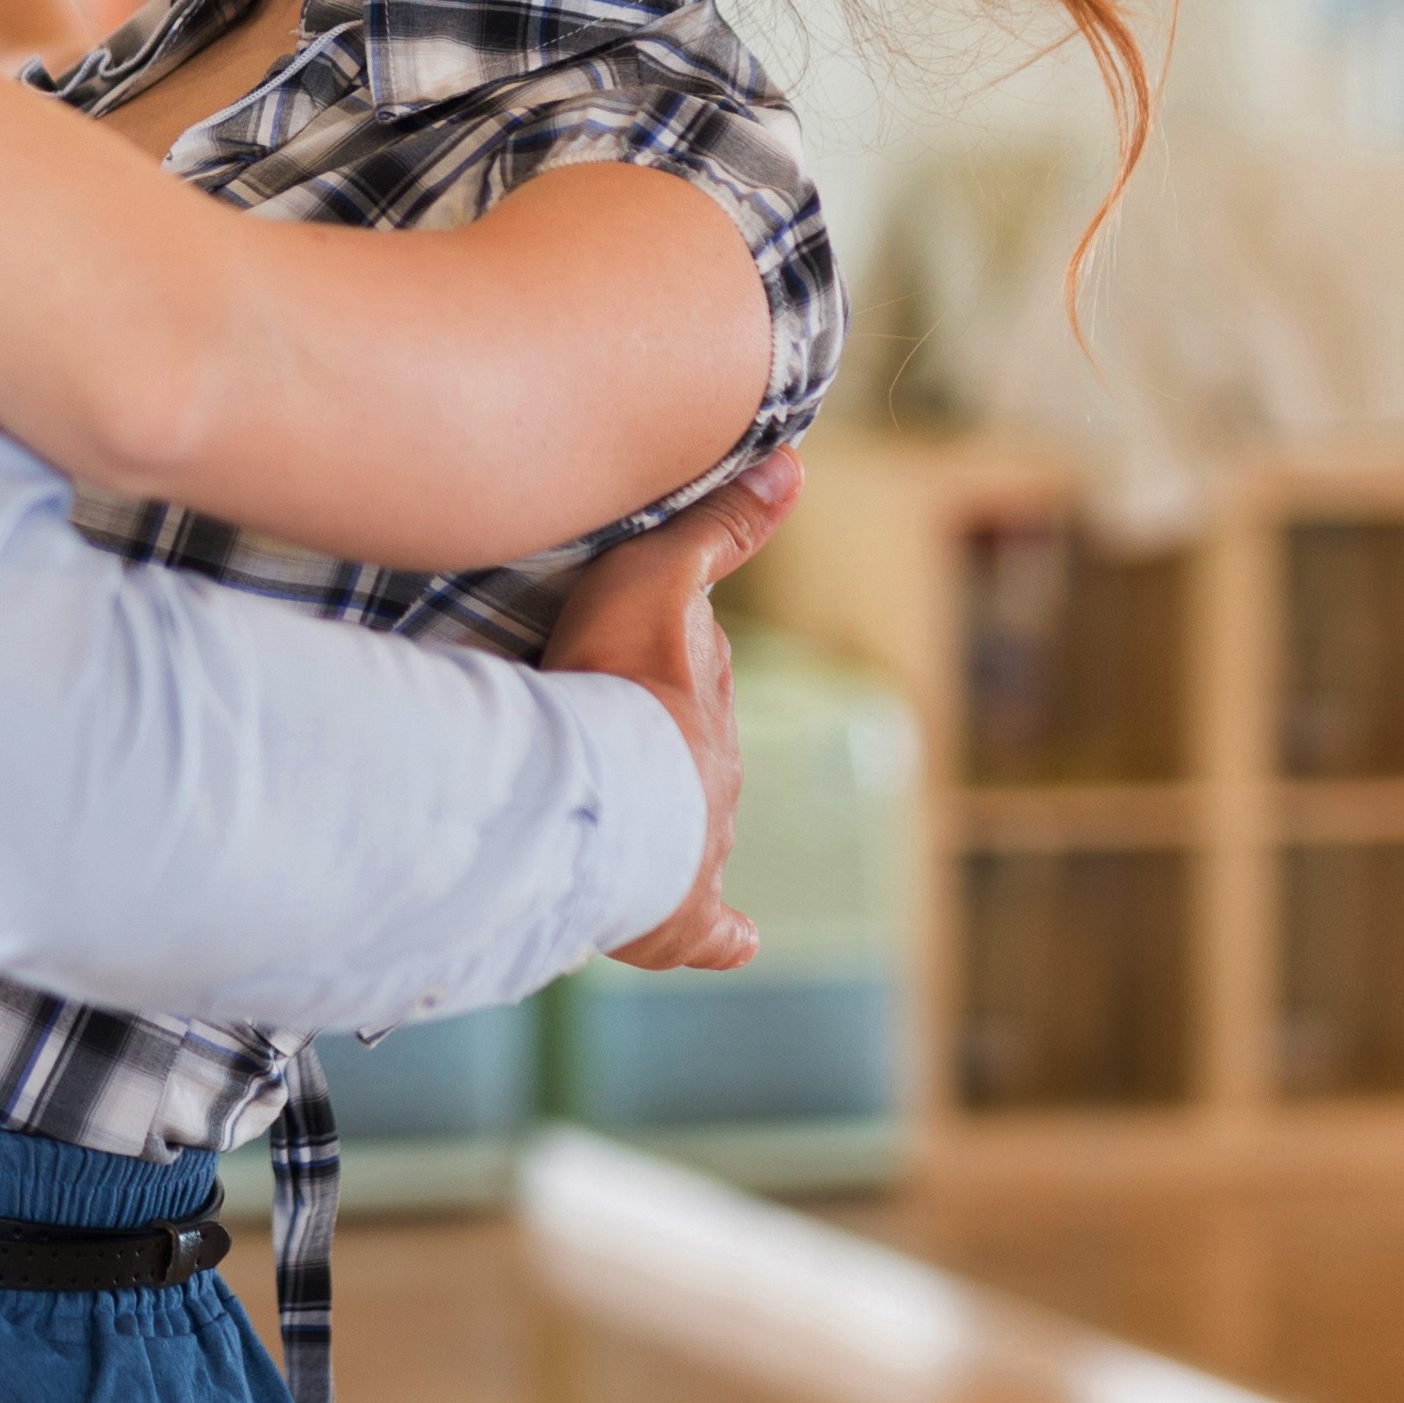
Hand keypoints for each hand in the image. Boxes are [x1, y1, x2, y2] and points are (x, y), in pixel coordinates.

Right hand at [536, 452, 801, 973]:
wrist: (606, 796)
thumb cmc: (621, 683)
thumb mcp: (658, 578)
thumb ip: (718, 528)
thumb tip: (797, 461)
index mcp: (703, 705)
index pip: (695, 683)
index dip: (665, 673)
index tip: (637, 669)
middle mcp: (711, 777)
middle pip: (692, 760)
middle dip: (665, 757)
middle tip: (614, 750)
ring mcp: (698, 848)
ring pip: (691, 836)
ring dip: (667, 831)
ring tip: (629, 832)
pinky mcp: (681, 918)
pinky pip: (713, 933)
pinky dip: (724, 936)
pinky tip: (736, 940)